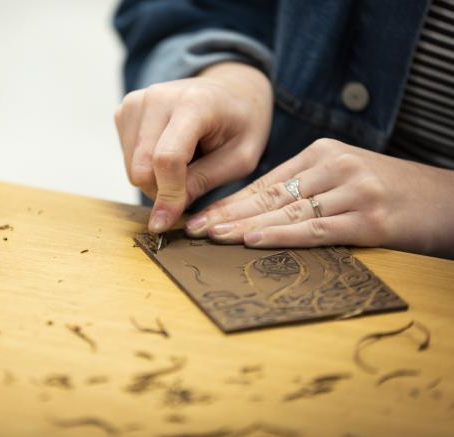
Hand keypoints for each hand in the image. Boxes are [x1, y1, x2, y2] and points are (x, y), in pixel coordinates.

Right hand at [114, 62, 272, 233]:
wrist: (230, 89)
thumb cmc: (241, 123)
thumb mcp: (241, 158)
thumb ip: (203, 182)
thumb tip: (165, 214)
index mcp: (194, 103)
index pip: (167, 158)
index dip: (167, 195)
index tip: (167, 222)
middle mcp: (158, 97)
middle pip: (142, 166)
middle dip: (161, 191)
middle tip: (189, 188)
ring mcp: (137, 101)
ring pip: (131, 166)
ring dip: (154, 179)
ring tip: (185, 163)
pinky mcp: (125, 110)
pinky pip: (126, 157)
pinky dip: (146, 166)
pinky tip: (168, 151)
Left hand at [185, 138, 453, 257]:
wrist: (449, 199)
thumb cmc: (391, 194)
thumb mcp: (346, 178)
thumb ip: (307, 189)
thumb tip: (256, 214)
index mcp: (323, 154)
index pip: (265, 183)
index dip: (230, 202)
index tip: (200, 216)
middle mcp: (334, 167)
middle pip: (269, 196)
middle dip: (227, 215)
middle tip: (193, 228)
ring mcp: (353, 191)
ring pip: (287, 211)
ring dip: (244, 226)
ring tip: (211, 237)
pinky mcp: (370, 217)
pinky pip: (317, 229)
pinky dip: (282, 235)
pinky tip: (253, 240)